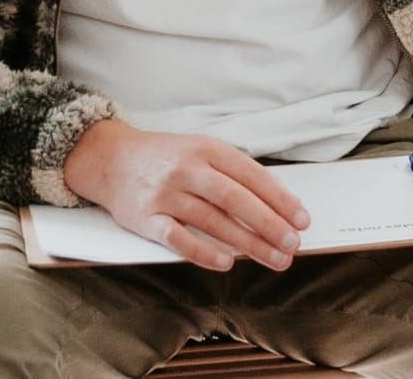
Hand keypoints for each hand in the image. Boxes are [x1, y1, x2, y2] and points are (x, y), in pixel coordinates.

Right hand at [63, 119, 311, 271]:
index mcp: (207, 149)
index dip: (280, 199)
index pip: (252, 175)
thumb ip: (233, 173)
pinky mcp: (145, 218)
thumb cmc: (166, 158)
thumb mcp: (201, 150)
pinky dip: (202, 251)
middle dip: (269, 224)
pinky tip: (226, 263)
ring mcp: (166, 194)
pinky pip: (177, 238)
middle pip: (236, 199)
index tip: (302, 220)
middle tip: (293, 245)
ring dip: (247, 243)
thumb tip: (276, 203)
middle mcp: (188, 169)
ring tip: (274, 259)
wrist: (110, 158)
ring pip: (213, 220)